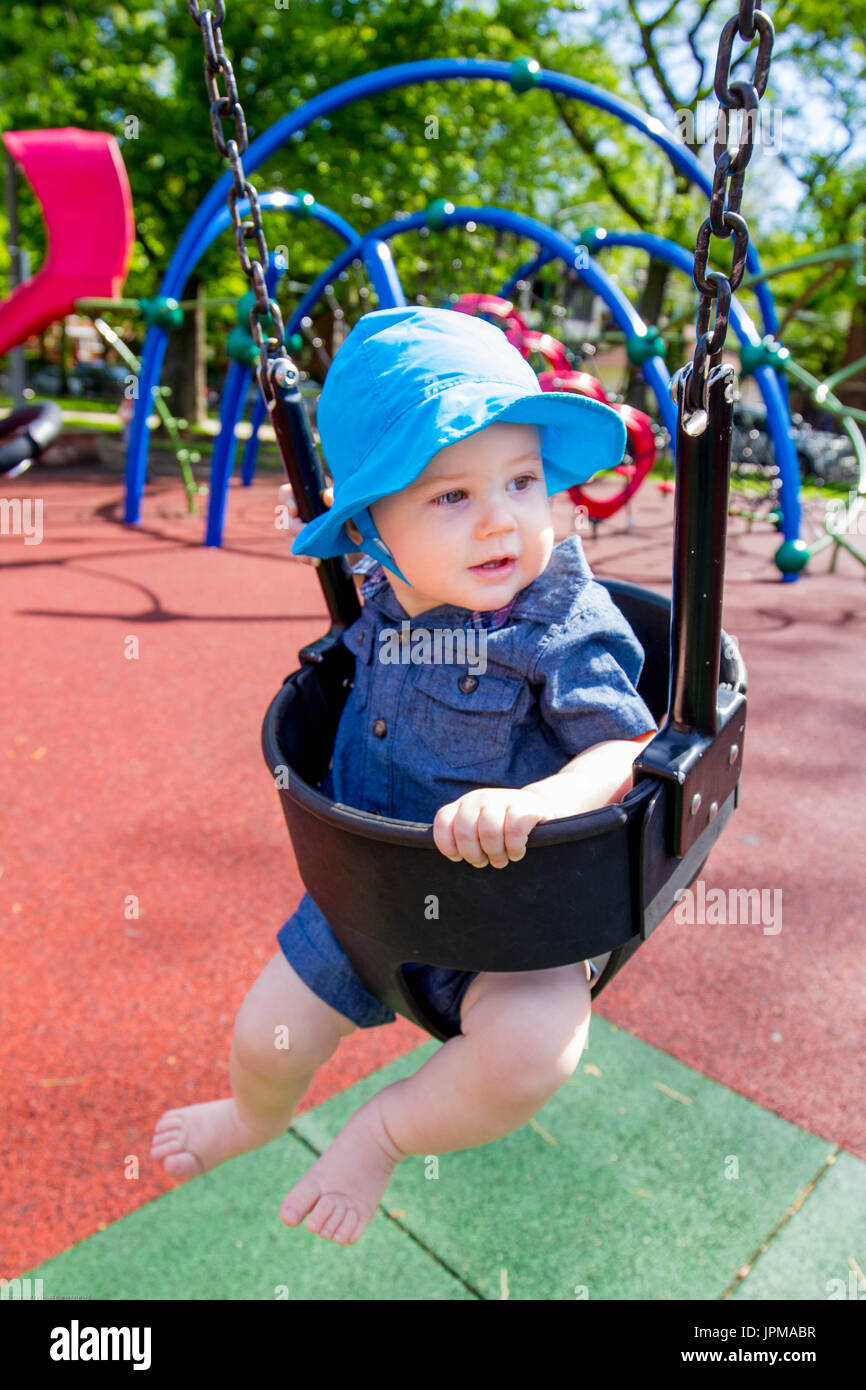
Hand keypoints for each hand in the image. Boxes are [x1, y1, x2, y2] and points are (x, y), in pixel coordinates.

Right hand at [278, 481, 332, 563]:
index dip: (287, 502)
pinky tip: (316, 561)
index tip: (295, 512)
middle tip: (308, 532)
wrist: (346, 523)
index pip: (285, 494)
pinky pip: (298, 553)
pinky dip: (306, 558)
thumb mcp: (337, 496)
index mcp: (299, 496)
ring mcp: (294, 530)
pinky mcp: (301, 543)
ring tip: (315, 552)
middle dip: (297, 529)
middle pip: (287, 520)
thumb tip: (328, 499)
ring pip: (290, 538)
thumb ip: (332, 494)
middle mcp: (292, 513)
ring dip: (301, 545)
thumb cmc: (337, 503)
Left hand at [432, 787, 553, 868]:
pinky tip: (517, 852)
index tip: (458, 858)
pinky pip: (514, 832)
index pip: (443, 821)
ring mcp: (502, 799)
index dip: (448, 845)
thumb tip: (452, 857)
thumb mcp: (477, 827)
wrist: (537, 808)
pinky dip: (515, 849)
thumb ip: (462, 837)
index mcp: (463, 805)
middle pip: (465, 832)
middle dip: (474, 855)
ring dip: (496, 854)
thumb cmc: (501, 827)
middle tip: (484, 862)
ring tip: (501, 859)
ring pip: (489, 833)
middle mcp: (479, 798)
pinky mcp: (525, 807)